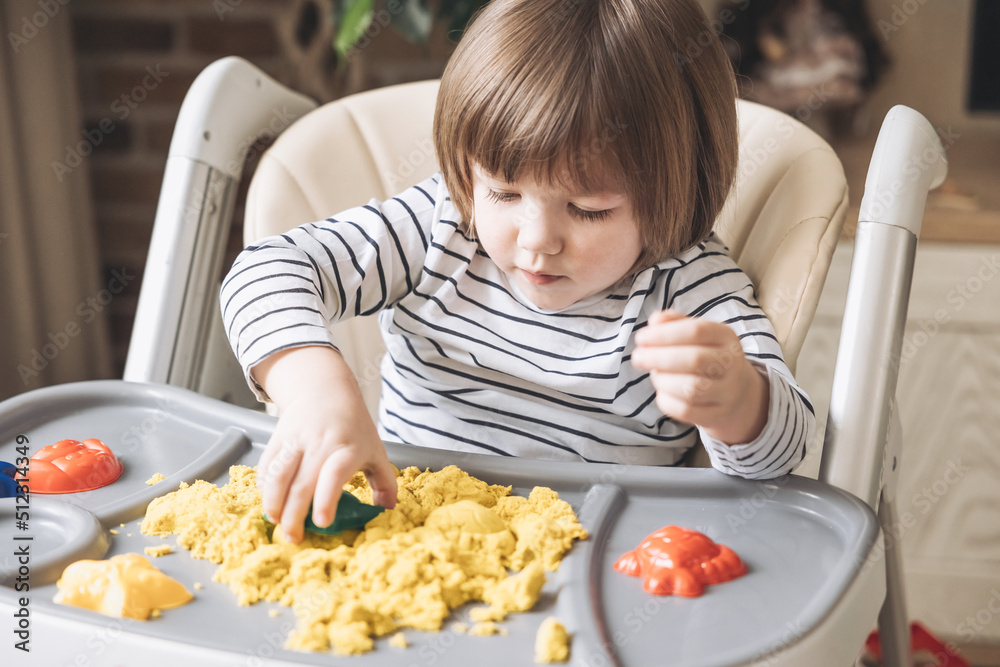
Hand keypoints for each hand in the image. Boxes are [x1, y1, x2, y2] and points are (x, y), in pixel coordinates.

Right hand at [253, 347, 397, 542]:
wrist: (325, 389)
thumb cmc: (353, 426)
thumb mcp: (376, 449)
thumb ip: (385, 481)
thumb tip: (388, 510)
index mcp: (348, 449)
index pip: (334, 475)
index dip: (326, 500)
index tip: (321, 523)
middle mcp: (320, 444)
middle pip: (301, 484)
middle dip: (293, 515)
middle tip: (293, 538)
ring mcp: (296, 440)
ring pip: (278, 474)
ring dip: (273, 502)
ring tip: (275, 521)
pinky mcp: (278, 438)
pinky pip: (266, 465)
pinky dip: (264, 486)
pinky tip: (269, 501)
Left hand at [631, 310, 768, 444]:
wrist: (737, 392)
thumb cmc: (707, 356)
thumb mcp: (697, 335)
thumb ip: (675, 324)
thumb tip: (655, 320)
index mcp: (726, 336)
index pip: (696, 331)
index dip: (664, 334)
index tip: (641, 337)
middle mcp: (732, 363)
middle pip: (695, 360)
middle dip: (658, 358)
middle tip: (637, 357)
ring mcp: (728, 392)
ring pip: (691, 388)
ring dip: (663, 380)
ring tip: (655, 374)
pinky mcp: (719, 415)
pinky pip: (687, 411)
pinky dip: (666, 401)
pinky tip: (662, 392)